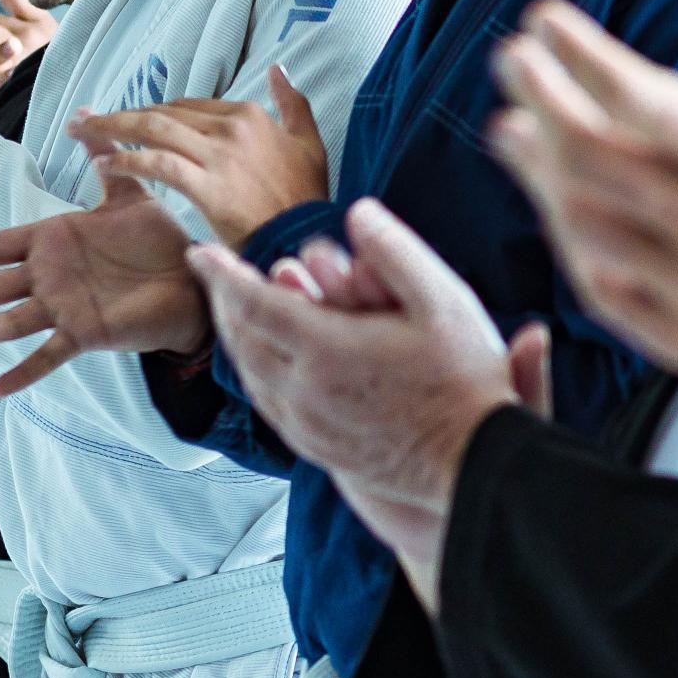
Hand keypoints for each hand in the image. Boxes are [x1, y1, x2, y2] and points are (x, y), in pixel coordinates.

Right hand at [0, 175, 207, 397]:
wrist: (191, 279)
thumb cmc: (157, 239)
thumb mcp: (127, 191)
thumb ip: (103, 155)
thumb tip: (86, 113)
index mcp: (51, 242)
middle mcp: (48, 277)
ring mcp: (63, 307)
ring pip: (12, 319)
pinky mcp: (84, 333)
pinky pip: (48, 355)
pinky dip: (23, 373)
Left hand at [72, 66, 330, 246]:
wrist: (306, 241)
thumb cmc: (306, 199)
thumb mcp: (310, 143)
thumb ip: (294, 104)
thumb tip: (278, 68)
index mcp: (250, 116)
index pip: (188, 106)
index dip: (152, 112)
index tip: (127, 121)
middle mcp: (232, 128)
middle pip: (164, 113)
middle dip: (120, 115)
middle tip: (85, 118)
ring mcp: (219, 155)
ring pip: (154, 130)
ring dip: (111, 127)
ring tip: (80, 131)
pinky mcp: (207, 185)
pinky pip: (157, 164)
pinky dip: (126, 160)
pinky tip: (102, 164)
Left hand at [182, 201, 533, 514]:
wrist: (478, 465)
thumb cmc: (466, 380)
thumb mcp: (443, 301)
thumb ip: (396, 251)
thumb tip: (358, 212)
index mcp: (327, 351)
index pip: (252, 303)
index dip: (222, 273)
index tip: (200, 251)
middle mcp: (304, 393)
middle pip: (240, 341)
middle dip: (222, 303)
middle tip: (215, 276)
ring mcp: (308, 428)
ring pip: (250, 377)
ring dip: (236, 339)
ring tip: (236, 314)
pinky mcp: (319, 451)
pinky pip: (269, 406)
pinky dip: (256, 374)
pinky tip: (267, 363)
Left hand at [489, 0, 677, 448]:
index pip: (629, 92)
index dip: (573, 50)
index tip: (544, 20)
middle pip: (586, 153)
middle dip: (537, 96)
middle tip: (512, 61)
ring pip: (581, 223)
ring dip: (537, 171)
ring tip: (512, 131)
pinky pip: (602, 288)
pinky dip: (571, 244)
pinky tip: (558, 212)